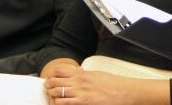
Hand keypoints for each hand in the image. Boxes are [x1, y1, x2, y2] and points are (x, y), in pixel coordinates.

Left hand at [43, 65, 163, 104]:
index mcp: (82, 73)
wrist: (123, 91)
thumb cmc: (113, 84)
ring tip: (54, 97)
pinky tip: (61, 103)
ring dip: (52, 95)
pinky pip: (63, 103)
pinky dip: (58, 103)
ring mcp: (79, 92)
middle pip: (54, 81)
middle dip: (48, 85)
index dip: (52, 74)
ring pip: (55, 92)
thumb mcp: (97, 74)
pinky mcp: (81, 102)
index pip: (59, 70)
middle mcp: (78, 82)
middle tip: (49, 88)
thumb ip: (85, 73)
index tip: (52, 77)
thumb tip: (77, 71)